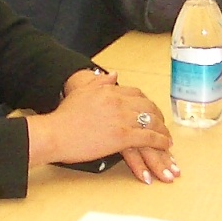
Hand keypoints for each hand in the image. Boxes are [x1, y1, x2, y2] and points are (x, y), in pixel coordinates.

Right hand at [30, 70, 177, 181]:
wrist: (54, 133)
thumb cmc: (64, 117)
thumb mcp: (82, 92)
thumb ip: (99, 82)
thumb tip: (114, 75)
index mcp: (110, 91)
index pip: (137, 94)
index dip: (147, 105)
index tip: (151, 112)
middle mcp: (119, 101)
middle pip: (148, 107)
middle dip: (159, 118)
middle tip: (163, 127)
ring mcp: (121, 118)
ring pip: (151, 122)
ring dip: (162, 132)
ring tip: (167, 140)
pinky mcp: (122, 136)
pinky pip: (148, 138)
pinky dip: (159, 142)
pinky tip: (164, 146)